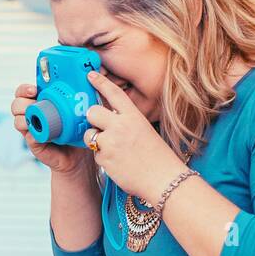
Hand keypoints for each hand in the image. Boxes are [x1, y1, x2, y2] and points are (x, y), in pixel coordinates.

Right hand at [11, 82, 91, 177]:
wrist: (80, 154)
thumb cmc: (79, 130)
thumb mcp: (80, 109)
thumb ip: (81, 94)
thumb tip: (92, 76)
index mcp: (41, 103)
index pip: (24, 92)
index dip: (24, 89)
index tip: (34, 89)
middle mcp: (34, 115)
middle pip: (16, 104)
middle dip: (21, 101)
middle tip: (33, 101)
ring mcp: (32, 129)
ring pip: (18, 119)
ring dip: (24, 117)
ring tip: (36, 118)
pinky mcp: (34, 142)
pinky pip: (28, 135)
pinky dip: (32, 133)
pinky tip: (40, 132)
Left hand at [84, 71, 181, 199]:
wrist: (164, 180)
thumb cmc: (158, 158)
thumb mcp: (145, 131)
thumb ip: (127, 123)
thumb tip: (109, 120)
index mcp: (134, 116)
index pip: (114, 94)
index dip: (100, 82)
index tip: (90, 75)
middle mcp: (121, 126)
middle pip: (92, 112)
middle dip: (92, 118)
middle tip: (100, 127)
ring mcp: (111, 142)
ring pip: (89, 134)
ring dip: (96, 141)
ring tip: (113, 150)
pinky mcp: (104, 159)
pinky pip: (95, 155)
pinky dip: (103, 159)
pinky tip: (118, 164)